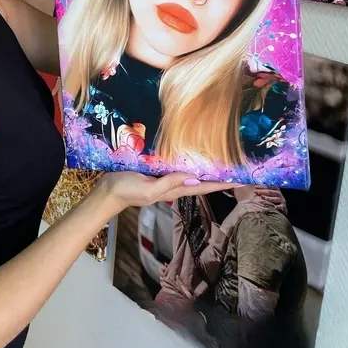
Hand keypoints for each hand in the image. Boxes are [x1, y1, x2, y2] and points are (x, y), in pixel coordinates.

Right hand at [96, 171, 235, 216]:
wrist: (107, 191)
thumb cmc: (126, 190)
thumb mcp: (148, 189)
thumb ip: (169, 184)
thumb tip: (194, 178)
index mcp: (174, 190)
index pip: (203, 186)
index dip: (221, 183)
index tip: (240, 179)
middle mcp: (174, 184)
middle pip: (202, 181)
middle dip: (219, 176)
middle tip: (238, 168)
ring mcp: (166, 178)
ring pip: (192, 173)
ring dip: (207, 169)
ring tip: (222, 162)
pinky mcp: (157, 171)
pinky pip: (178, 166)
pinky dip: (190, 162)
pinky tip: (193, 156)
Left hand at [252, 186, 285, 209]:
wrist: (282, 208)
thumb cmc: (273, 200)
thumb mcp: (270, 195)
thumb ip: (264, 192)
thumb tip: (254, 189)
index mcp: (276, 190)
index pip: (268, 187)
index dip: (262, 186)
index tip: (255, 187)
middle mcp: (279, 194)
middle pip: (271, 192)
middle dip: (263, 191)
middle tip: (256, 192)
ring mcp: (282, 200)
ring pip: (276, 198)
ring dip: (269, 198)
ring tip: (263, 197)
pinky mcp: (283, 206)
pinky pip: (281, 206)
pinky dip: (278, 207)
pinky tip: (274, 207)